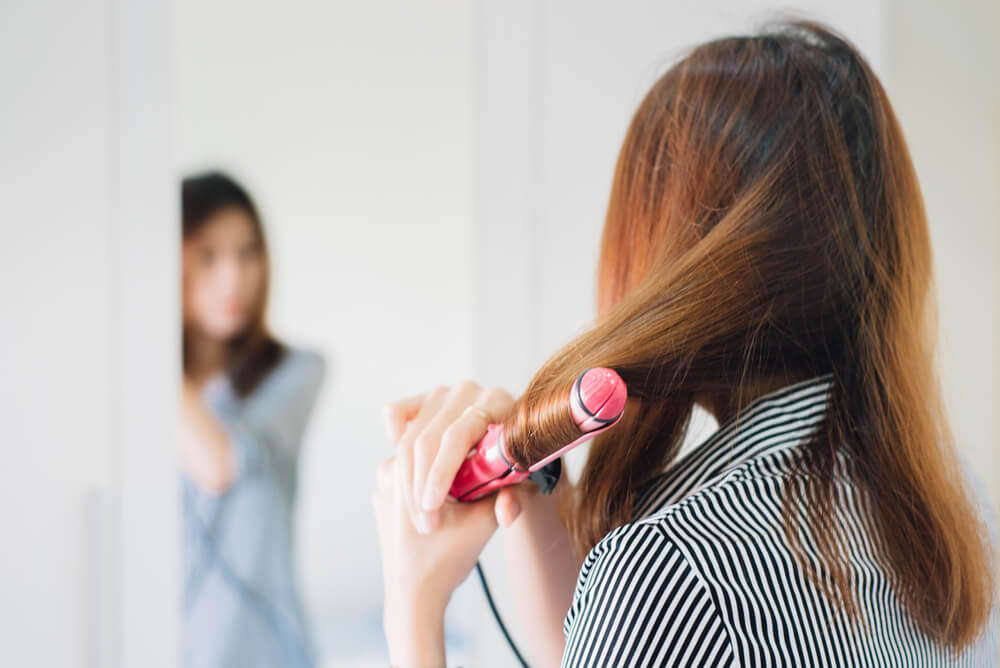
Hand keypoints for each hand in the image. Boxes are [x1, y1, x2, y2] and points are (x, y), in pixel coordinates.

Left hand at [373, 454, 499, 666]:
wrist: (415, 598)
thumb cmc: (443, 561)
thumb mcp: (483, 522)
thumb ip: (506, 492)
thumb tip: (524, 468)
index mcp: (403, 470)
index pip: (440, 439)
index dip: (468, 448)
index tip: (487, 459)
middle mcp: (386, 472)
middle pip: (429, 448)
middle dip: (453, 459)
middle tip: (479, 474)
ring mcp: (381, 487)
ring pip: (420, 462)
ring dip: (441, 471)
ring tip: (462, 494)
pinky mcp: (381, 502)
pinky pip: (410, 480)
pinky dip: (428, 485)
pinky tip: (446, 505)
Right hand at [382, 383, 523, 534]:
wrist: (501, 454)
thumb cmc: (512, 470)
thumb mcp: (520, 488)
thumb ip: (515, 499)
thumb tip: (506, 513)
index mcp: (498, 402)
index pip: (458, 434)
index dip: (441, 471)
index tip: (430, 506)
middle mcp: (469, 390)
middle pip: (428, 439)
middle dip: (420, 485)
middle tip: (425, 522)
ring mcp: (444, 392)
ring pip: (409, 437)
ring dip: (407, 480)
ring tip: (419, 514)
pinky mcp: (422, 398)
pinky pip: (395, 414)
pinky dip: (395, 440)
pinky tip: (406, 469)